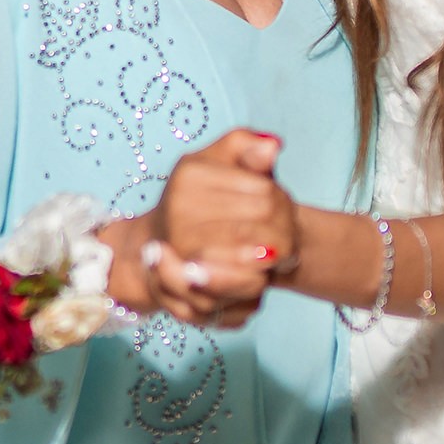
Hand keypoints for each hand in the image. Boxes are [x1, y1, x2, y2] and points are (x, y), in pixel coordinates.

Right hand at [151, 130, 295, 326]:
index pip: (267, 196)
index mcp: (189, 179)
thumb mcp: (216, 162)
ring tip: (273, 260)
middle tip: (286, 239)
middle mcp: (179, 218)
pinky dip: (255, 291)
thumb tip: (273, 147)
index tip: (283, 210)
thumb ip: (244, 145)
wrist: (157, 242)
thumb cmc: (196, 199)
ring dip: (273, 265)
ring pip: (256, 271)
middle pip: (267, 231)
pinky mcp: (188, 296)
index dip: (286, 207)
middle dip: (285, 236)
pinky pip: (240, 298)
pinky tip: (255, 278)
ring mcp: (179, 259)